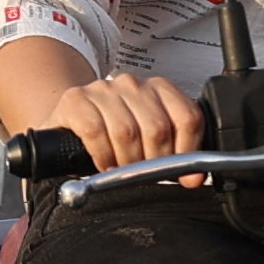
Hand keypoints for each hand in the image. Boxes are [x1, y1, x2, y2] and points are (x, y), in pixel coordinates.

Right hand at [48, 67, 208, 174]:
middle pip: (158, 128)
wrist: (69, 124)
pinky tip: (103, 163)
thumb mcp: (149, 141)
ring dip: (126, 162)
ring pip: (127, 132)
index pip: (187, 117)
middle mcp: (133, 84)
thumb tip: (194, 178)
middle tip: (143, 175)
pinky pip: (95, 132)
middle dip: (153, 163)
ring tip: (120, 170)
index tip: (182, 174)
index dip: (187, 151)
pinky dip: (102, 156)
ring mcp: (103, 89)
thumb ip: (176, 154)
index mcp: (159, 89)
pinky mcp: (76, 99)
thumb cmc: (113, 136)